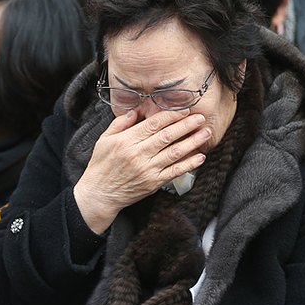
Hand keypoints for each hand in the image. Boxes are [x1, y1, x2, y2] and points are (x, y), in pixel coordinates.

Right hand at [73, 108, 210, 233]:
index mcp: (126, 141)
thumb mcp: (104, 140)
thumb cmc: (100, 167)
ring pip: (175, 152)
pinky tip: (200, 157)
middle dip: (186, 125)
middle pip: (168, 136)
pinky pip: (175, 171)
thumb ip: (119, 124)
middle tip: (200, 117)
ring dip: (193, 142)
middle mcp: (138, 154)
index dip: (171, 116)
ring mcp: (147, 169)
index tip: (183, 110)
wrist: (99, 194)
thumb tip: (135, 111)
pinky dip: (189, 164)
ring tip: (206, 133)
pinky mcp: (153, 183)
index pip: (153, 124)